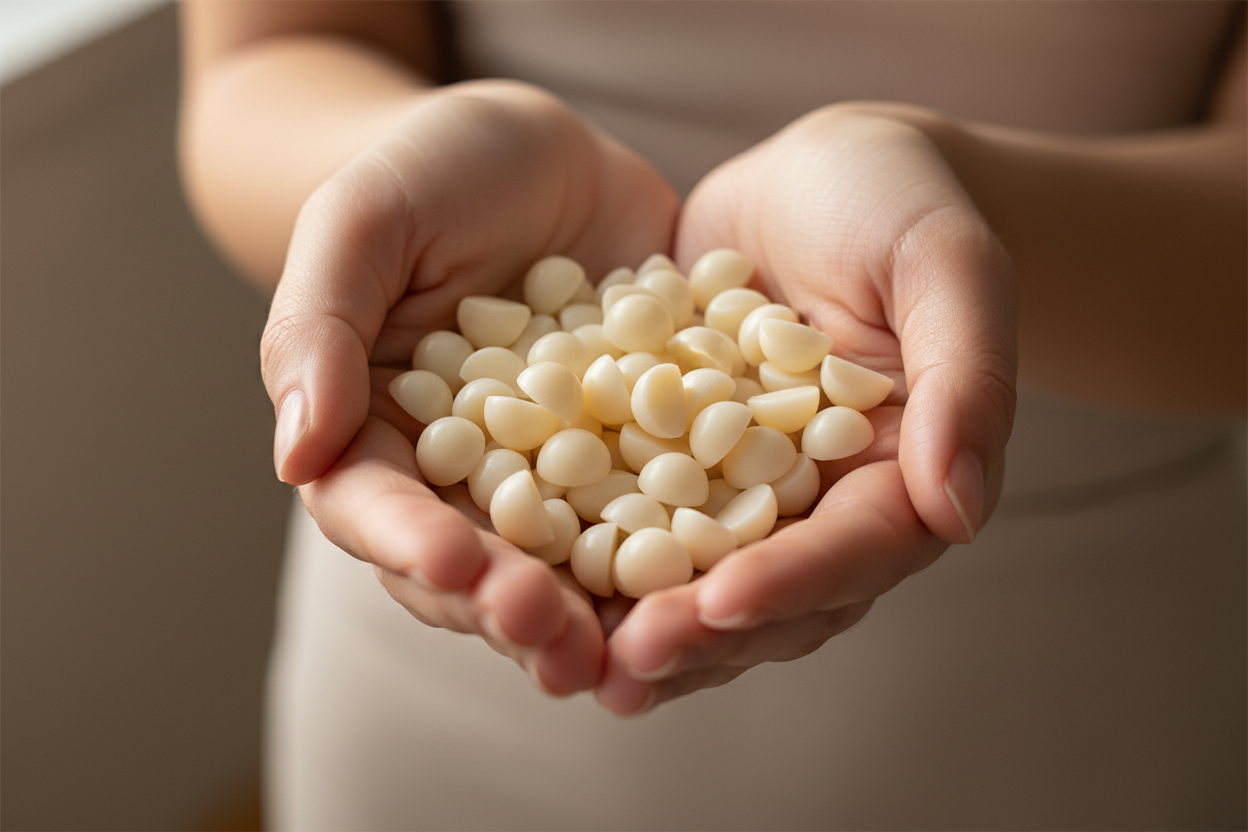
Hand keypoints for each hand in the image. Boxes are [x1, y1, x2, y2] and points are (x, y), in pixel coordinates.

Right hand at [261, 79, 679, 695]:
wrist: (544, 151)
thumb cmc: (430, 172)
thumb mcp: (362, 221)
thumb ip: (317, 328)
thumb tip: (294, 456)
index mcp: (379, 435)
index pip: (377, 509)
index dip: (410, 544)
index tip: (456, 564)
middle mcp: (466, 476)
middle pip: (475, 564)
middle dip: (512, 608)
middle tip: (559, 640)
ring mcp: (557, 474)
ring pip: (567, 562)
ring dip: (597, 612)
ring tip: (633, 647)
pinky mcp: (637, 453)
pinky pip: (660, 506)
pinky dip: (684, 544)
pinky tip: (720, 574)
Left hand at [595, 103, 1017, 712]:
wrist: (817, 176)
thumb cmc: (898, 202)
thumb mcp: (946, 264)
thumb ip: (967, 379)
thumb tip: (961, 512)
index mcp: (899, 475)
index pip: (857, 549)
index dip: (793, 582)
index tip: (722, 603)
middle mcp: (819, 502)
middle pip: (771, 593)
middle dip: (700, 632)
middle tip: (626, 661)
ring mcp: (741, 488)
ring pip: (696, 578)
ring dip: (636, 621)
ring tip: (562, 653)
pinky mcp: (671, 458)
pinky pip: (631, 515)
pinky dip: (585, 551)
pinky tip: (522, 575)